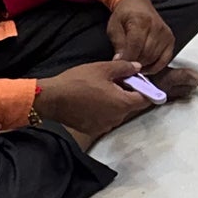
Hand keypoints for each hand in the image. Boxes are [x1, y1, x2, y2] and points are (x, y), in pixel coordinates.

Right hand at [36, 60, 154, 140]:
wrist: (52, 98)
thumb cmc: (77, 81)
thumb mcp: (102, 69)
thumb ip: (124, 68)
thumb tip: (138, 67)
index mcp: (123, 103)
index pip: (145, 99)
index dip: (145, 89)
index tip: (139, 81)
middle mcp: (117, 118)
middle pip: (131, 106)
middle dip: (127, 93)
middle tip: (115, 80)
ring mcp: (105, 126)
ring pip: (117, 112)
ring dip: (115, 102)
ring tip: (101, 89)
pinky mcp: (93, 130)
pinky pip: (105, 119)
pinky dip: (103, 110)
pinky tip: (92, 100)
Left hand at [108, 0, 174, 74]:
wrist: (137, 4)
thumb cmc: (124, 15)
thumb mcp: (114, 27)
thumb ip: (118, 44)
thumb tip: (119, 61)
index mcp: (140, 20)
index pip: (136, 45)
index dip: (128, 58)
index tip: (120, 65)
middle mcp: (156, 26)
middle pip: (146, 54)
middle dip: (134, 63)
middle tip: (126, 67)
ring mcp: (165, 34)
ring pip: (155, 58)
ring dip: (143, 65)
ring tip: (134, 65)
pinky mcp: (170, 40)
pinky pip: (165, 60)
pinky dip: (155, 67)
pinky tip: (145, 67)